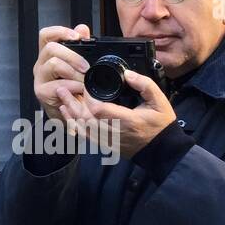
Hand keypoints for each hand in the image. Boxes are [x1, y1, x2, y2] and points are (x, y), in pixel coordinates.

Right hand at [33, 24, 93, 123]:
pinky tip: (79, 91)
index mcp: (49, 54)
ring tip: (84, 82)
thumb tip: (82, 28)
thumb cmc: (75, 88)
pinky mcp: (42, 92)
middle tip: (86, 67)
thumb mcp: (79, 66)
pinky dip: (72, 87)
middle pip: (51, 48)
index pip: (46, 35)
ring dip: (73, 72)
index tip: (77, 36)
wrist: (70, 113)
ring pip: (54, 64)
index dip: (60, 31)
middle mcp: (41, 64)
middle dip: (73, 56)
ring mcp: (40, 78)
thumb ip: (81, 46)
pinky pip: (57, 85)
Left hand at [55, 68, 175, 159]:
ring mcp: (109, 141)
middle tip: (62, 88)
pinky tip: (67, 114)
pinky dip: (74, 125)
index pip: (100, 110)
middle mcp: (115, 132)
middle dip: (72, 103)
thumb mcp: (159, 101)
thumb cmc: (161, 124)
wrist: (162, 151)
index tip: (84, 85)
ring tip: (61, 98)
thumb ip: (144, 85)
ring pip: (83, 128)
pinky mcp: (106, 145)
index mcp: (128, 120)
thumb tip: (128, 74)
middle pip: (86, 118)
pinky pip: (85, 136)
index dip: (88, 97)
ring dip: (70, 113)